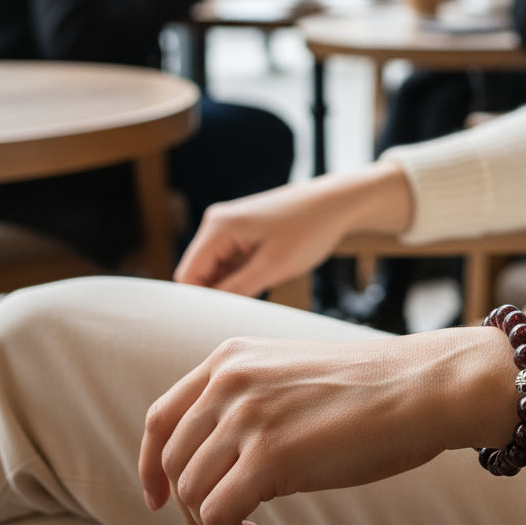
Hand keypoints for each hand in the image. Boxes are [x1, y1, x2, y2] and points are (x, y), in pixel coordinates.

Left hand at [139, 327, 513, 524]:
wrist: (423, 386)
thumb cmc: (373, 386)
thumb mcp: (292, 372)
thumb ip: (249, 396)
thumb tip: (218, 453)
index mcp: (232, 358)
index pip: (162, 418)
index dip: (152, 464)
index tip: (159, 495)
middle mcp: (231, 382)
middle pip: (174, 462)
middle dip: (189, 503)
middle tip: (224, 521)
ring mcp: (248, 417)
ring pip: (193, 493)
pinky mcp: (269, 458)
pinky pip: (218, 517)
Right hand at [173, 163, 413, 295]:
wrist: (337, 203)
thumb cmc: (310, 230)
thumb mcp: (274, 267)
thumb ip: (236, 289)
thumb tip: (205, 311)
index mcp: (218, 227)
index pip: (188, 276)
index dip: (200, 303)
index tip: (221, 321)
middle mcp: (217, 223)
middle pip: (199, 273)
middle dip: (217, 294)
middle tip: (246, 309)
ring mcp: (230, 226)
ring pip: (216, 269)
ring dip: (233, 285)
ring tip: (262, 289)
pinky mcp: (243, 231)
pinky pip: (231, 262)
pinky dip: (243, 275)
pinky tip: (265, 279)